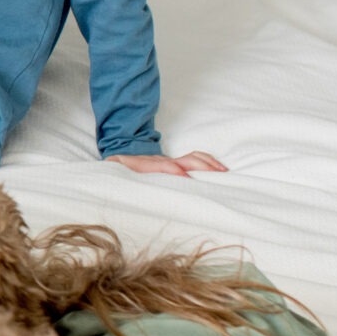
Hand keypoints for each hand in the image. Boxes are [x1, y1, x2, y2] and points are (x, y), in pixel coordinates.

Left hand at [107, 150, 226, 176]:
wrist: (118, 156)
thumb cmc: (116, 171)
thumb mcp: (112, 170)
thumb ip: (116, 171)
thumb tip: (114, 169)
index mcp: (146, 165)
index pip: (164, 166)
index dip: (175, 171)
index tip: (187, 179)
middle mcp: (161, 161)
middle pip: (185, 160)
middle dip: (201, 167)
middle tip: (216, 179)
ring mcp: (170, 161)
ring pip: (193, 158)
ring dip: (209, 164)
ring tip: (223, 174)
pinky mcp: (175, 163)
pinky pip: (195, 159)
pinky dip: (209, 163)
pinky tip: (219, 170)